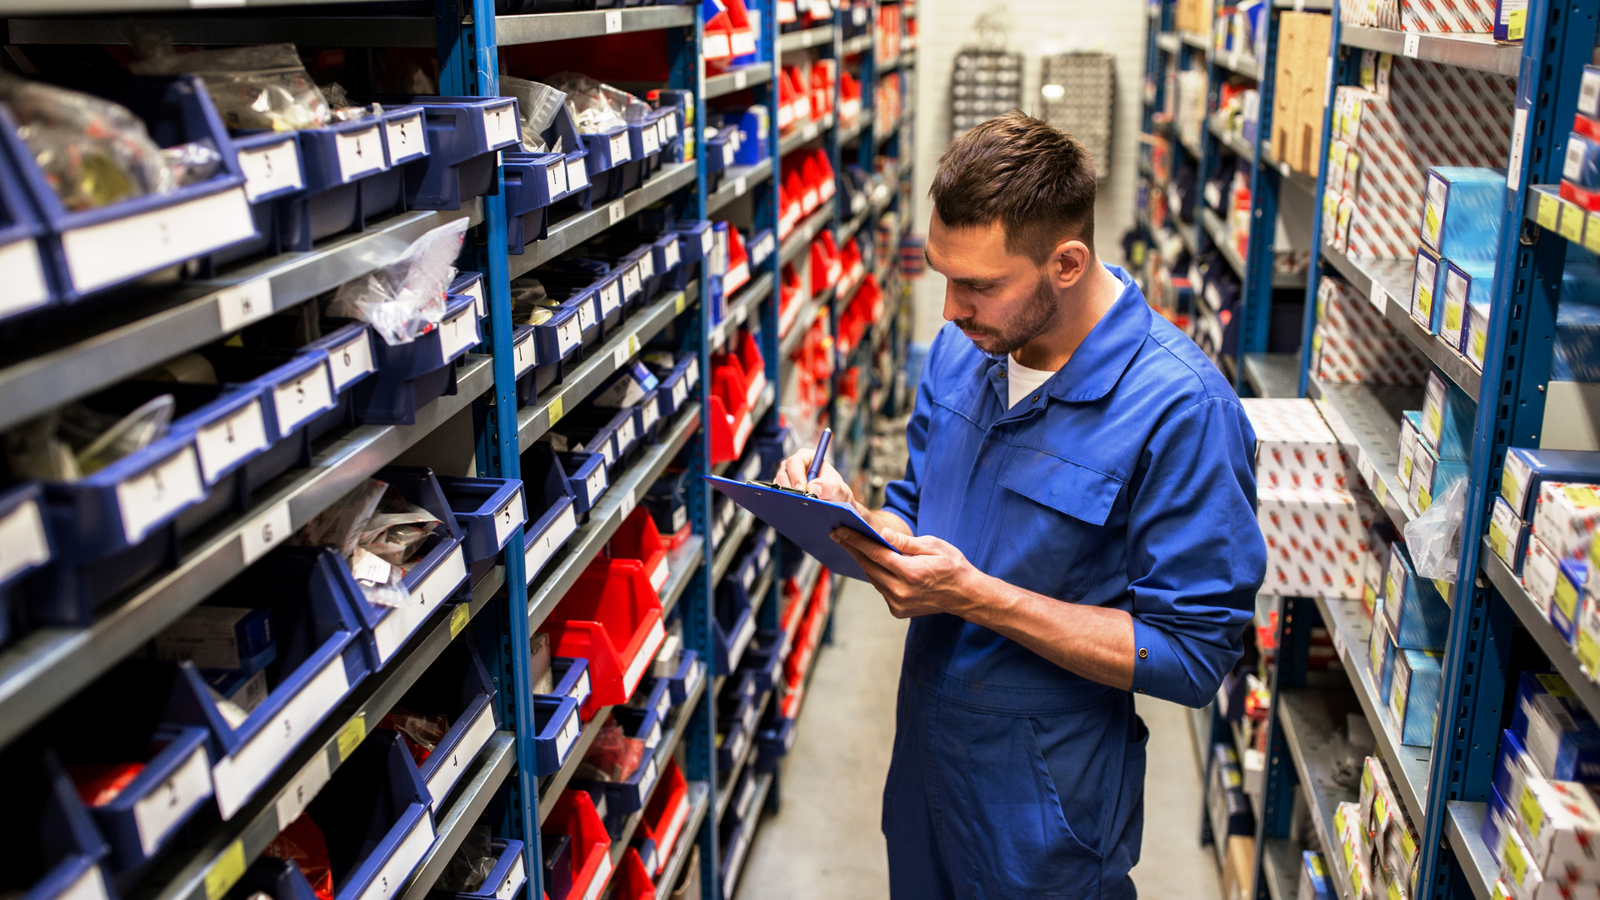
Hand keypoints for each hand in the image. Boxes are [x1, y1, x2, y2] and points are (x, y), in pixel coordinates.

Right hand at [775, 448, 854, 505]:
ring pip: (778, 486)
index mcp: (807, 458)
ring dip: (787, 497)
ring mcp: (785, 479)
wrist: (834, 506)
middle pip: (782, 474)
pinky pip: (777, 497)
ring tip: (799, 507)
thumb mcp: (840, 490)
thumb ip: (831, 487)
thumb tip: (813, 488)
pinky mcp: (782, 491)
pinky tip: (794, 510)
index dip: (796, 476)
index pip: (795, 462)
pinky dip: (785, 503)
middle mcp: (793, 466)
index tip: (802, 490)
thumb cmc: (837, 494)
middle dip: (789, 489)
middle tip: (799, 502)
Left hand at [831, 526, 981, 618]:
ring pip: (872, 578)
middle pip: (868, 566)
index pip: (875, 553)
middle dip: (852, 548)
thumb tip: (882, 534)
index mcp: (910, 573)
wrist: (965, 595)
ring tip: (852, 545)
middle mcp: (901, 591)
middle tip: (838, 534)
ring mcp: (898, 603)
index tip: (841, 530)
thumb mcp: (934, 545)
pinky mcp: (897, 611)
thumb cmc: (952, 566)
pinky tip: (872, 563)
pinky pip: (880, 588)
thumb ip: (906, 542)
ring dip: (862, 561)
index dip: (856, 540)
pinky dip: (876, 575)